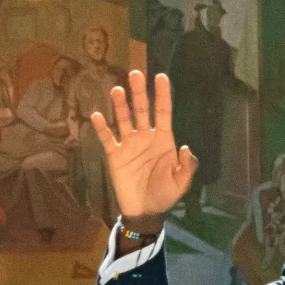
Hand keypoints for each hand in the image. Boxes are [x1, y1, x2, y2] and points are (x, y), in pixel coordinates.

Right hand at [89, 67, 196, 220]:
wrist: (145, 210)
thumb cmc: (165, 194)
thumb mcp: (181, 182)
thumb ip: (187, 166)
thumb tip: (186, 148)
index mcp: (163, 140)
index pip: (163, 112)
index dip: (162, 95)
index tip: (161, 76)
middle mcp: (145, 137)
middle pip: (142, 110)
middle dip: (139, 92)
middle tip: (136, 73)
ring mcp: (129, 144)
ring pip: (124, 119)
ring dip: (120, 105)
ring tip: (117, 89)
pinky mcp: (115, 155)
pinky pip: (107, 138)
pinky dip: (102, 128)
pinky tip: (97, 115)